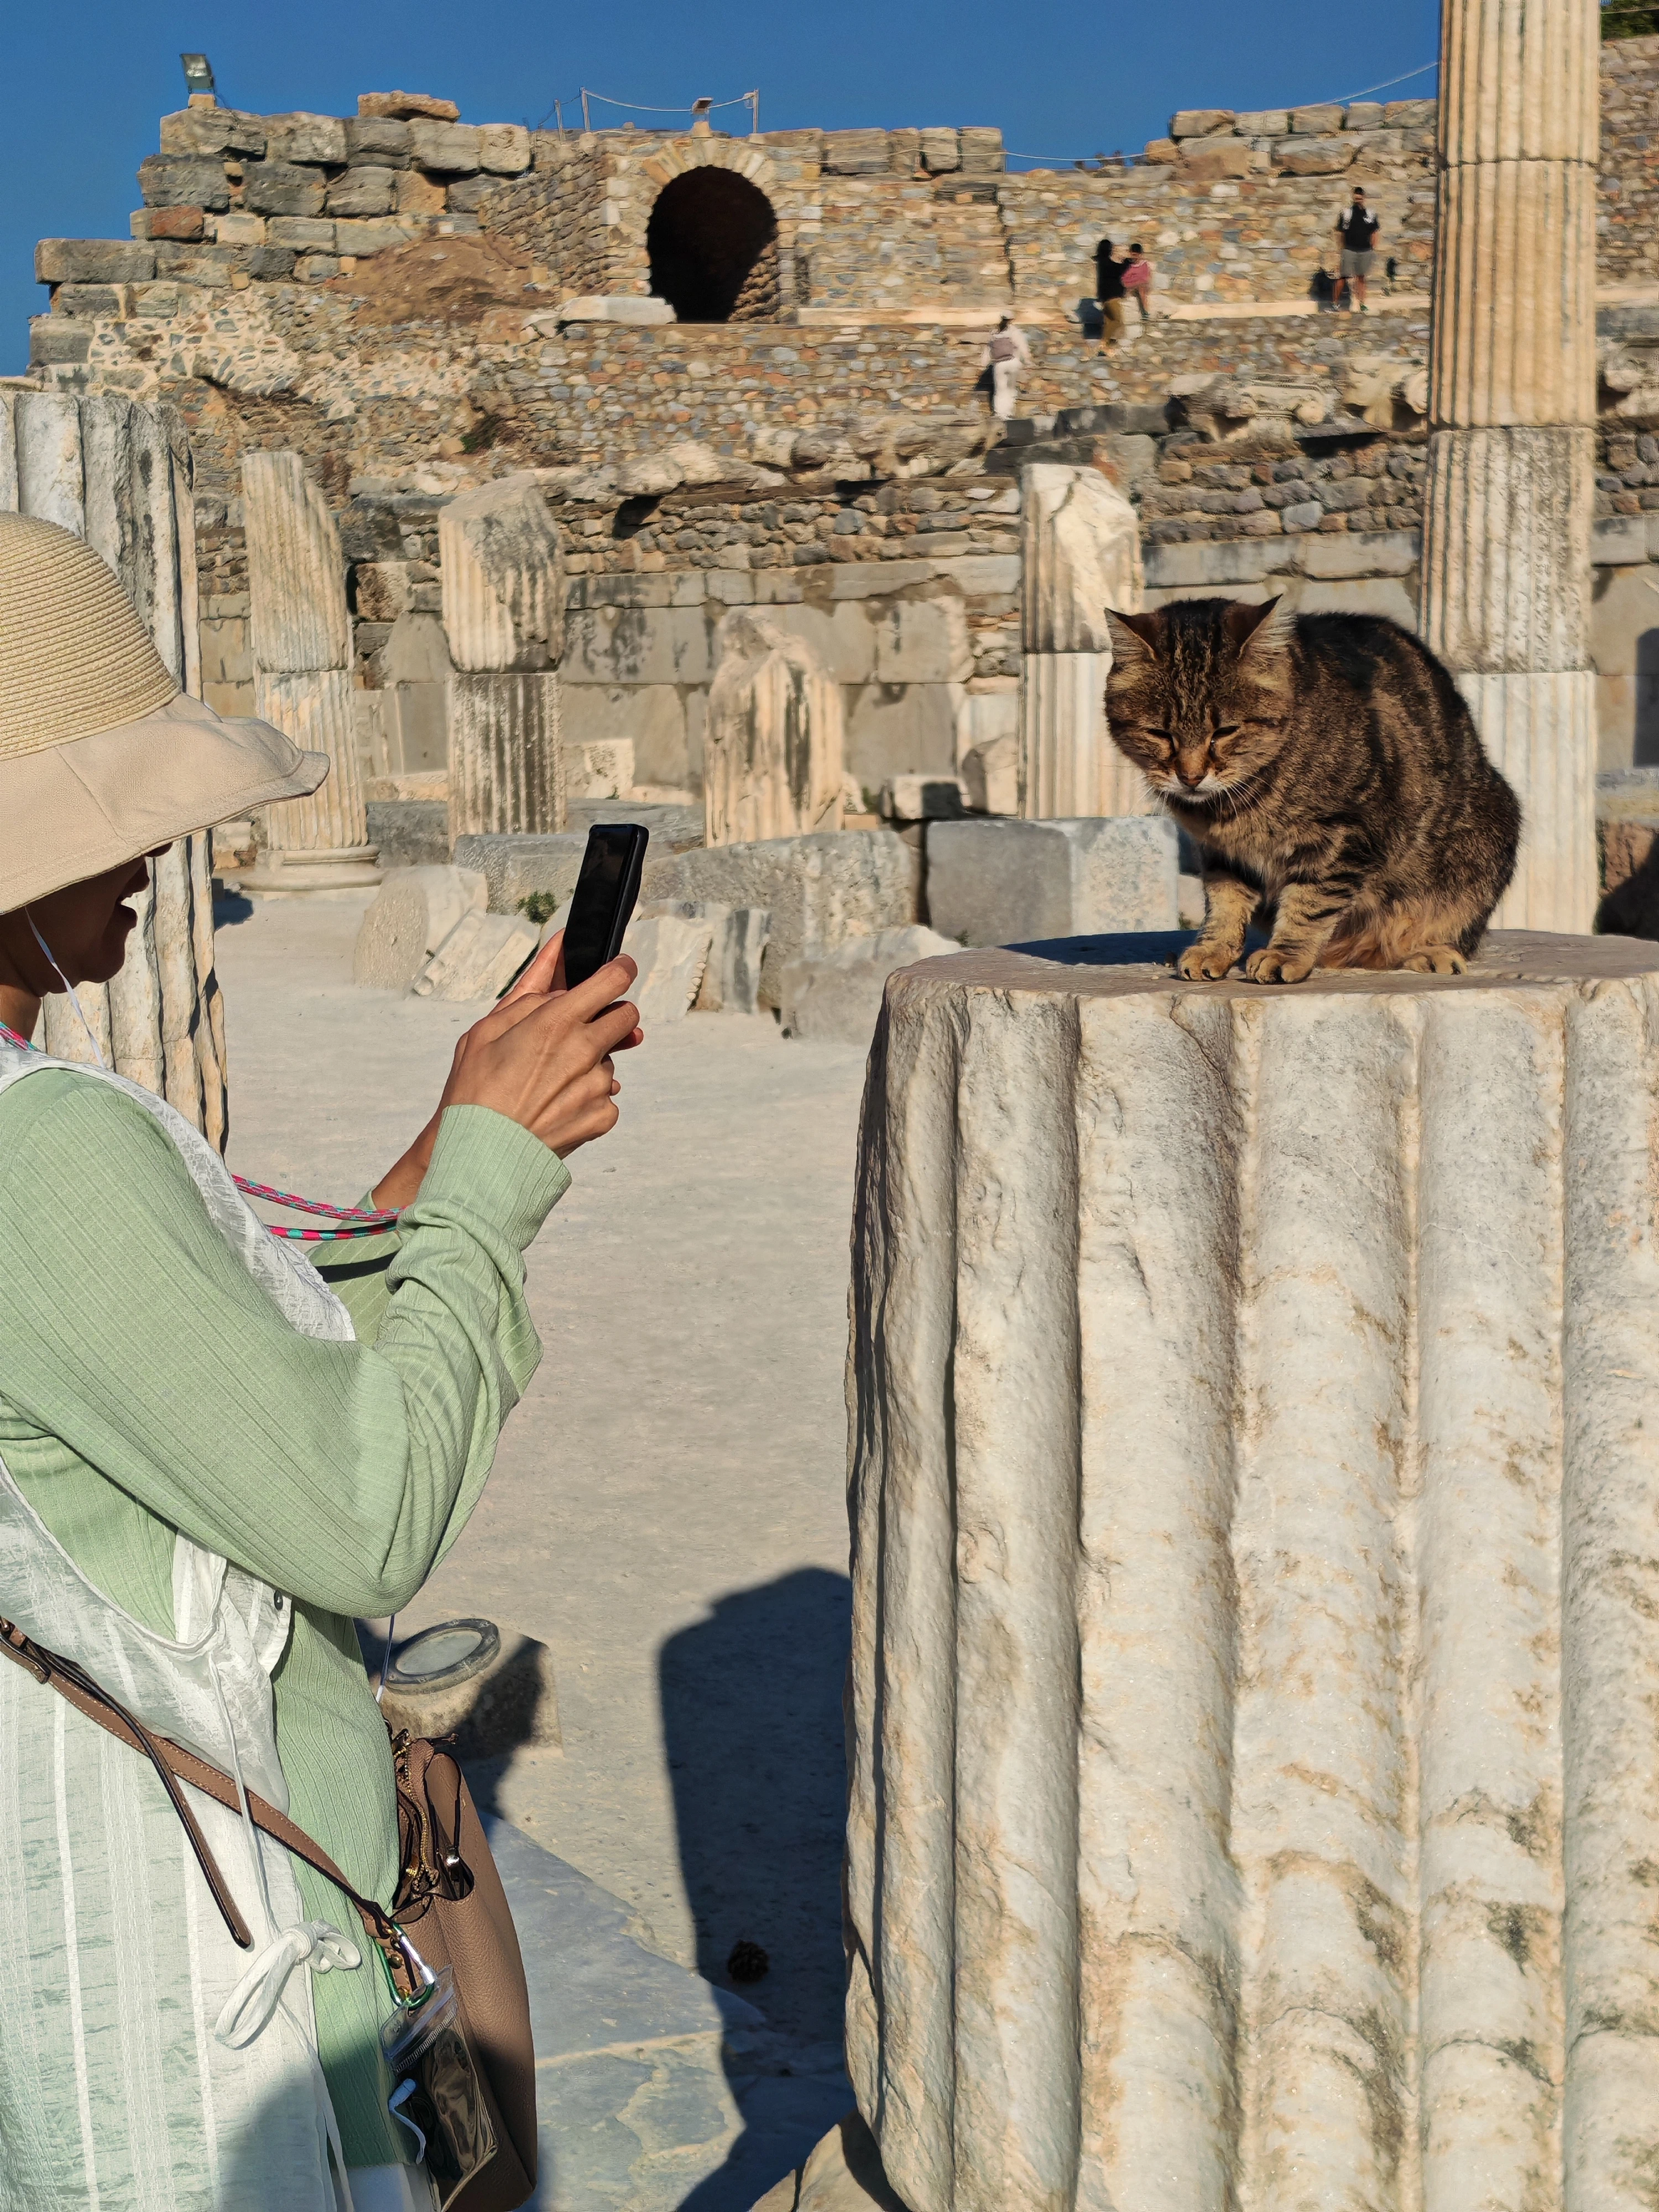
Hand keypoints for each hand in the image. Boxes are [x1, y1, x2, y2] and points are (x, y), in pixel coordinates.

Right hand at [372, 932, 643, 1208]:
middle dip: (610, 1015)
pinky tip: (555, 1106)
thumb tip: (557, 954)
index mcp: (558, 1021)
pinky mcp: (602, 1116)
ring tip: (547, 1082)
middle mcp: (585, 1050)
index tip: (621, 968)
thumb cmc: (475, 1091)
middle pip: (626, 1017)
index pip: (613, 981)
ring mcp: (597, 1086)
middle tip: (580, 1027)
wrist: (479, 1156)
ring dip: (589, 1062)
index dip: (621, 970)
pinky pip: (605, 1096)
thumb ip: (531, 991)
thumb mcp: (488, 1029)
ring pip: (609, 1060)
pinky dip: (587, 1097)